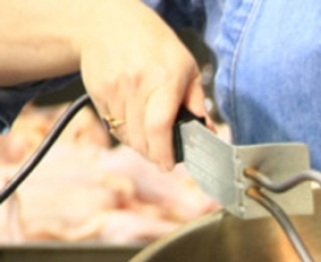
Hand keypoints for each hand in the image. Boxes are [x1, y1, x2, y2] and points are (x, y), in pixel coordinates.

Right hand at [77, 0, 208, 170]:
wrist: (109, 23)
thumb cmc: (156, 45)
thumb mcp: (186, 66)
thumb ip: (197, 101)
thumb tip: (208, 131)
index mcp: (164, 79)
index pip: (160, 126)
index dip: (164, 152)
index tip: (168, 165)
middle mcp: (136, 84)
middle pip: (142, 138)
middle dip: (154, 155)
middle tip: (163, 158)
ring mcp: (113, 88)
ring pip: (126, 135)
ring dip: (140, 145)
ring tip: (151, 140)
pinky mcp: (98, 91)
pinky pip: (112, 125)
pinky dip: (125, 133)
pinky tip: (135, 125)